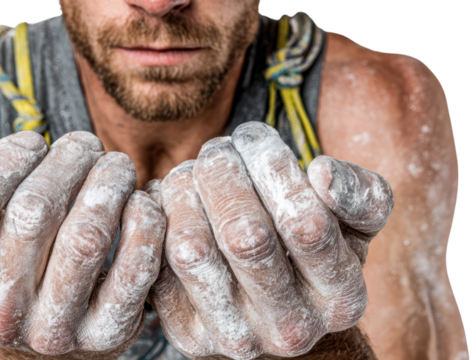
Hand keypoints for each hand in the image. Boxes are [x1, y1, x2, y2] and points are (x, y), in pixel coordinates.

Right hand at [0, 129, 165, 357]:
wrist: (49, 336)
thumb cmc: (11, 262)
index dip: (3, 160)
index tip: (34, 142)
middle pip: (32, 215)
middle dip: (66, 162)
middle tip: (86, 145)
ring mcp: (53, 331)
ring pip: (85, 240)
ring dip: (108, 185)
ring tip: (116, 165)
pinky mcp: (104, 334)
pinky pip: (133, 271)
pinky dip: (143, 225)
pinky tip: (141, 202)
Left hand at [148, 122, 392, 358]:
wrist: (273, 312)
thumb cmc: (311, 252)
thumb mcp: (354, 224)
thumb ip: (360, 194)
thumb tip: (323, 172)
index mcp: (341, 297)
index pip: (306, 222)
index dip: (271, 164)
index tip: (253, 136)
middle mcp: (291, 329)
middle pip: (244, 236)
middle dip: (222, 174)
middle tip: (216, 151)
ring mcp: (237, 337)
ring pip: (191, 249)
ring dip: (182, 193)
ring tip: (190, 175)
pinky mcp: (189, 337)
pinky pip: (157, 267)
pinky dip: (155, 222)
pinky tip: (168, 206)